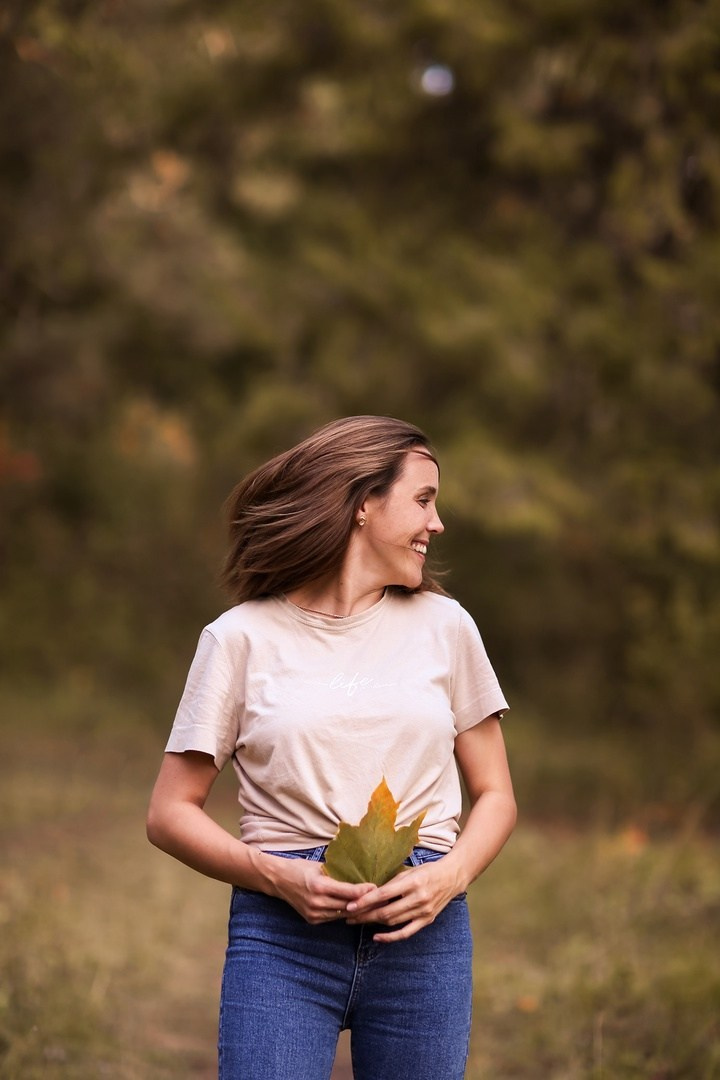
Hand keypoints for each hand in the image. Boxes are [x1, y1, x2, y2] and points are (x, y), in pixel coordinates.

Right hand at [261, 855, 375, 924]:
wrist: (279, 880)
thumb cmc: (300, 868)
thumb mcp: (320, 866)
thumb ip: (338, 874)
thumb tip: (359, 875)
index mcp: (319, 885)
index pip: (347, 892)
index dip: (363, 891)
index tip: (375, 887)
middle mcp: (317, 902)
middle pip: (347, 906)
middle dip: (363, 902)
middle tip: (378, 898)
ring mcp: (314, 913)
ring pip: (342, 914)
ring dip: (355, 910)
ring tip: (370, 904)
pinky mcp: (312, 920)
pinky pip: (333, 917)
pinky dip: (343, 912)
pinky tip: (353, 909)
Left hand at [344, 859, 463, 942]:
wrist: (452, 877)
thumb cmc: (427, 871)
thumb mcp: (409, 871)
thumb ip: (392, 883)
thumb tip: (370, 893)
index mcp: (412, 882)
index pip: (384, 894)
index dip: (365, 901)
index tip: (350, 905)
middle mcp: (418, 898)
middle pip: (386, 911)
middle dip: (365, 915)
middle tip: (349, 916)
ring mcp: (423, 911)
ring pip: (393, 922)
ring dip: (373, 923)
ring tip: (358, 922)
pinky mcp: (427, 920)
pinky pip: (406, 932)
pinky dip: (390, 937)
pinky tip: (377, 936)